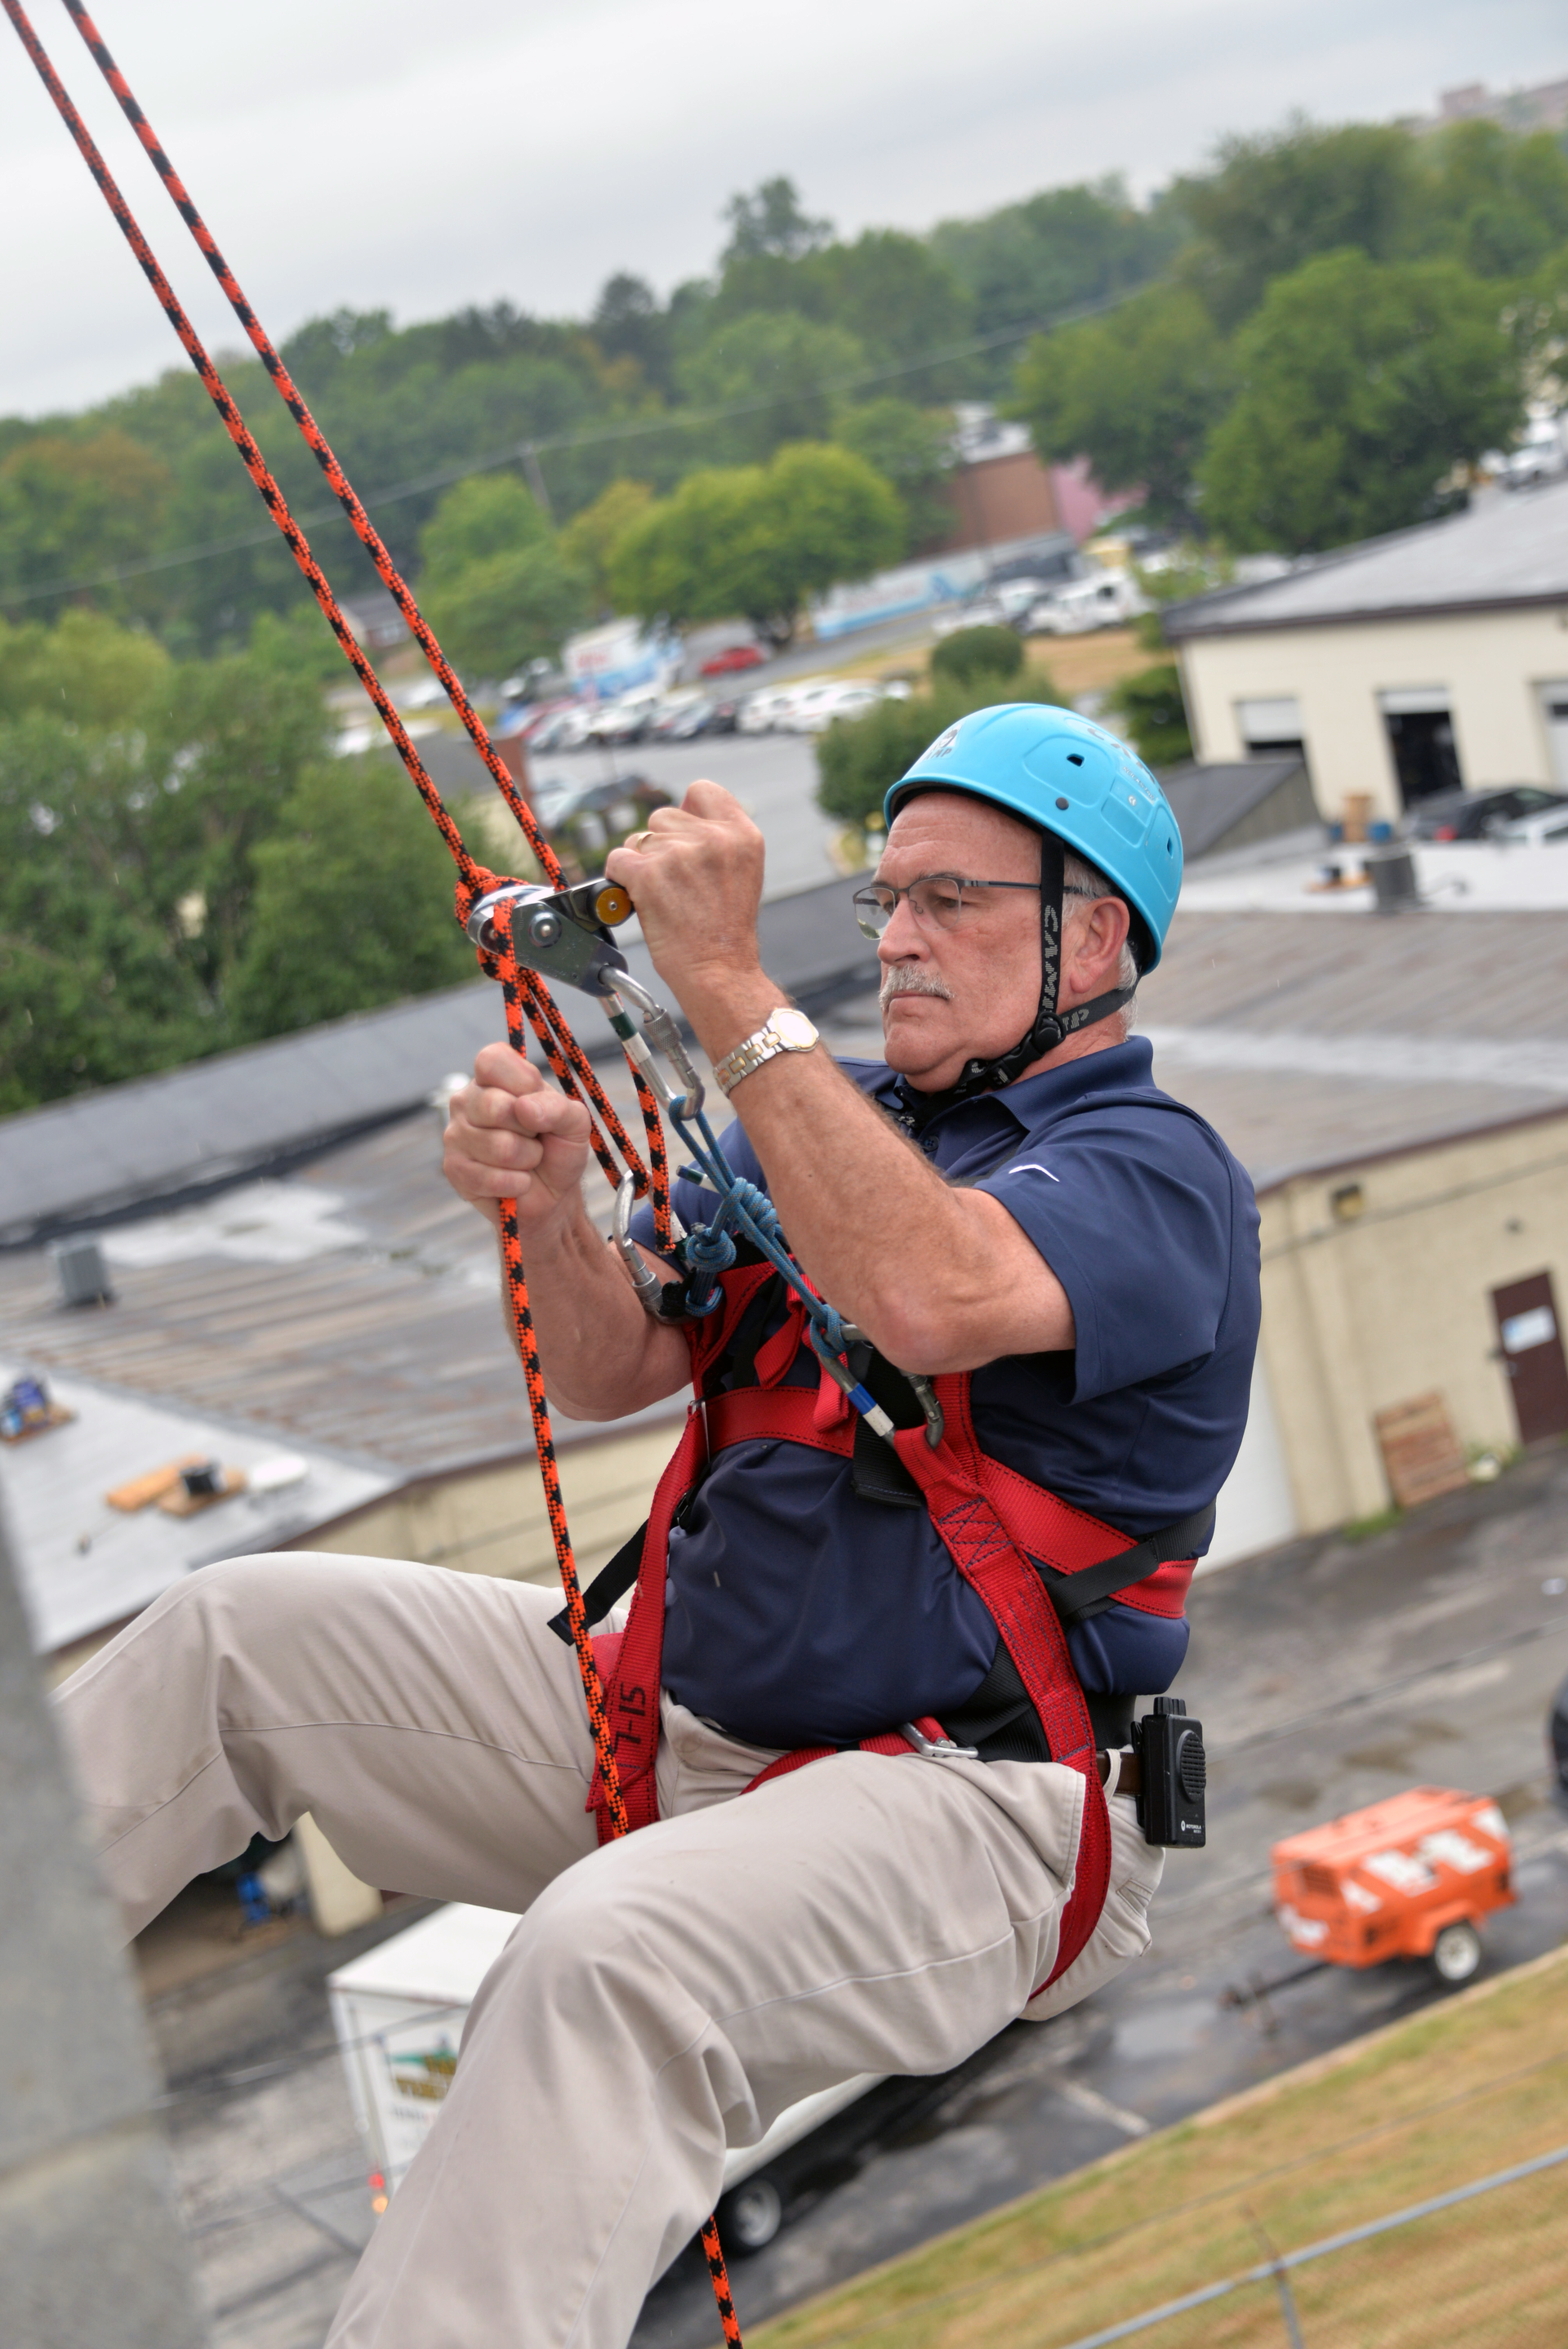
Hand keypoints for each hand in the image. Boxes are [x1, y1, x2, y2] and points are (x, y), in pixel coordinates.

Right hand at [443, 1043, 591, 1234]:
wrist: (552, 1195)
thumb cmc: (559, 1149)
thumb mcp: (573, 1122)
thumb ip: (557, 1107)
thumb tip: (523, 1108)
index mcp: (492, 1076)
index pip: (491, 1060)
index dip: (522, 1082)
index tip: (536, 1100)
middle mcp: (467, 1100)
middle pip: (496, 1107)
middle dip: (531, 1130)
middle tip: (534, 1136)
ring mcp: (455, 1134)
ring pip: (499, 1147)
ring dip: (528, 1160)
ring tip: (527, 1160)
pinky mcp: (454, 1169)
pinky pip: (489, 1177)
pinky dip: (517, 1184)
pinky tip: (517, 1182)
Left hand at [605, 780, 767, 1014]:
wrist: (718, 972)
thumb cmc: (725, 932)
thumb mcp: (742, 872)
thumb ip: (717, 839)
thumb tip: (676, 819)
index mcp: (742, 835)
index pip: (701, 791)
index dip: (686, 812)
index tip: (683, 836)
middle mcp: (712, 838)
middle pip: (663, 816)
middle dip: (660, 845)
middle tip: (673, 881)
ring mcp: (678, 855)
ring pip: (637, 839)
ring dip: (640, 863)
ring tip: (660, 895)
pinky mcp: (648, 875)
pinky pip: (617, 860)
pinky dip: (618, 879)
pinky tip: (636, 899)